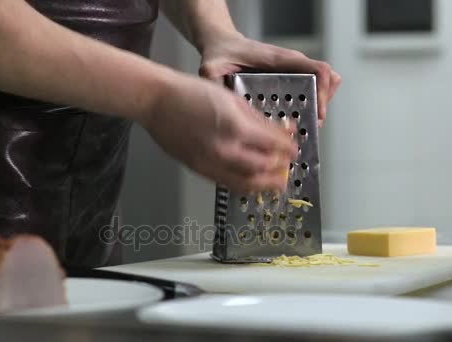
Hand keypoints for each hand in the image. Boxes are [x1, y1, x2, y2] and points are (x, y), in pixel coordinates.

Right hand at [142, 74, 297, 193]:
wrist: (157, 102)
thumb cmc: (190, 93)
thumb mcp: (232, 98)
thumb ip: (257, 119)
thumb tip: (279, 130)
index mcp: (235, 127)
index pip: (273, 145)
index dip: (288, 148)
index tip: (294, 148)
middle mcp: (224, 150)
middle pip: (264, 169)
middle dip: (281, 168)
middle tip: (288, 165)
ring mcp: (210, 163)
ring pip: (246, 183)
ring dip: (265, 184)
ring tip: (276, 182)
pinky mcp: (199, 170)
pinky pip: (227, 183)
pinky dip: (244, 185)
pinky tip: (251, 180)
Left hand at [199, 32, 341, 126]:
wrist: (222, 45)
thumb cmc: (221, 53)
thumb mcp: (212, 67)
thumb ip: (213, 82)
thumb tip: (216, 101)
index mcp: (279, 60)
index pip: (318, 70)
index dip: (324, 92)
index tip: (318, 113)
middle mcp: (291, 64)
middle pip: (327, 80)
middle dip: (323, 104)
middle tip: (312, 126)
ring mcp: (292, 71)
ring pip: (322, 86)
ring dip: (319, 106)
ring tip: (305, 127)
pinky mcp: (289, 79)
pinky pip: (311, 89)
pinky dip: (311, 105)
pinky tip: (297, 123)